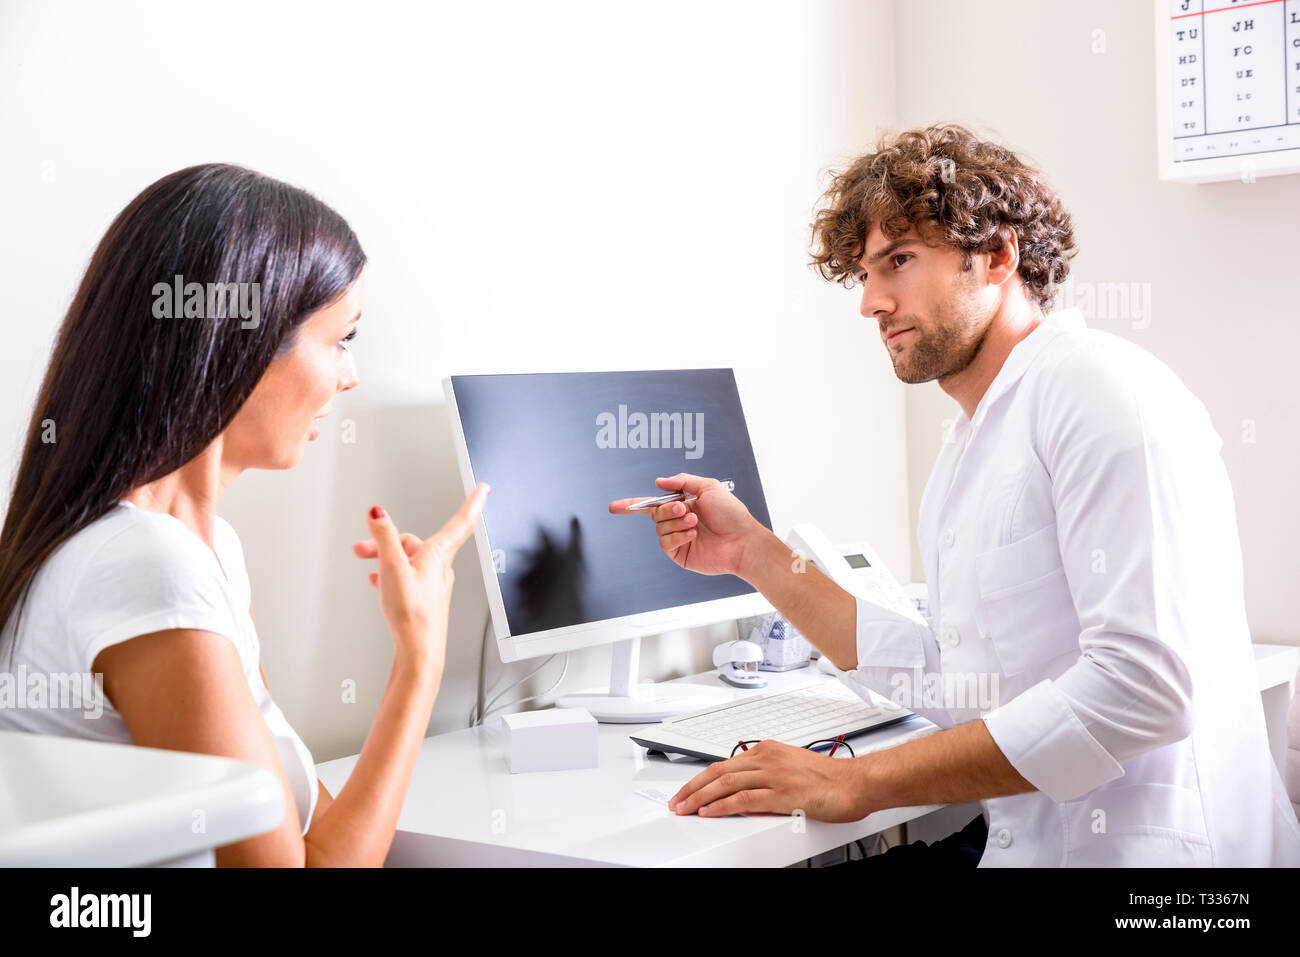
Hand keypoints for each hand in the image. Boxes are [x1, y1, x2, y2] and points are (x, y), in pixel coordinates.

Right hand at [351, 484, 490, 671]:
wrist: (419, 653)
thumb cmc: (412, 616)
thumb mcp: (393, 568)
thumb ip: (385, 537)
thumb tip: (378, 513)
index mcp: (437, 556)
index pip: (460, 521)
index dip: (473, 502)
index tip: (484, 488)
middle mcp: (439, 568)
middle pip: (414, 542)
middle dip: (387, 540)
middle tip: (362, 547)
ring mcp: (432, 583)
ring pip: (408, 559)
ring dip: (385, 558)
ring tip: (365, 562)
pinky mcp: (424, 598)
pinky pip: (406, 576)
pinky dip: (390, 573)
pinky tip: (377, 581)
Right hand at [608, 473, 764, 577]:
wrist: (742, 540)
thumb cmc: (732, 514)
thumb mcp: (708, 486)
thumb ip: (682, 481)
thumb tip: (659, 482)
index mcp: (684, 504)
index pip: (653, 504)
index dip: (632, 505)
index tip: (614, 507)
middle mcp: (679, 521)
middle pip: (655, 513)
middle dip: (667, 509)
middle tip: (684, 508)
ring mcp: (679, 538)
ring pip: (659, 528)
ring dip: (676, 522)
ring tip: (695, 523)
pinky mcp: (681, 554)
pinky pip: (666, 543)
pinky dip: (677, 536)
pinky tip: (693, 535)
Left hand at [667, 740, 873, 822]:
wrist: (857, 783)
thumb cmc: (831, 779)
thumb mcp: (792, 768)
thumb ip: (768, 774)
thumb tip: (746, 789)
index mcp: (769, 750)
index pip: (726, 763)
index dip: (702, 778)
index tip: (689, 789)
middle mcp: (768, 758)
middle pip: (719, 771)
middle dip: (693, 787)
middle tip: (677, 801)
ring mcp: (774, 775)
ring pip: (726, 784)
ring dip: (700, 797)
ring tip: (685, 809)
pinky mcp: (782, 794)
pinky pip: (744, 799)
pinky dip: (722, 806)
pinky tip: (709, 812)